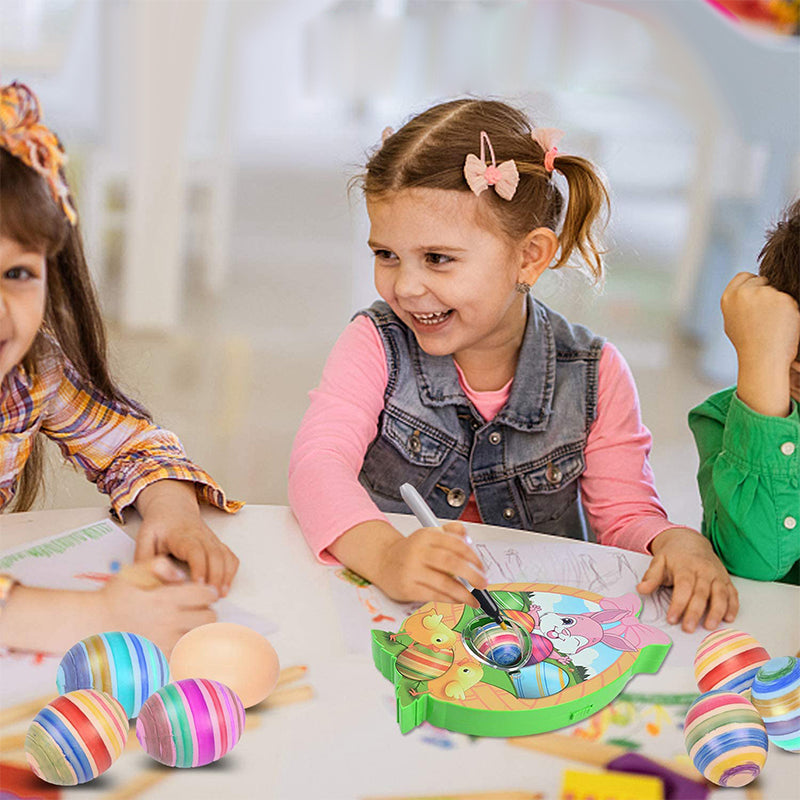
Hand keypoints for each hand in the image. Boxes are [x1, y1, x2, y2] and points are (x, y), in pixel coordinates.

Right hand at [100, 558, 217, 655]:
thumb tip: (181, 575)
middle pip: (209, 617)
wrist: (91, 625)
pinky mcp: (158, 659)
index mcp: (166, 599)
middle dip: (206, 610)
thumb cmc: (114, 597)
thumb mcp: (134, 571)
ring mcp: (164, 643)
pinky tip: (175, 639)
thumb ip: (161, 565)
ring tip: (186, 624)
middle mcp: (169, 622)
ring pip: (199, 637)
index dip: (207, 591)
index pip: (206, 595)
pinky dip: (185, 646)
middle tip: (195, 608)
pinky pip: (184, 653)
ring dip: (197, 629)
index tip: (201, 592)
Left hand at [134, 480, 238, 595]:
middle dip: (216, 577)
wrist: (172, 507)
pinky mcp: (217, 544)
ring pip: (225, 556)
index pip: (195, 551)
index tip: (199, 585)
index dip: (199, 568)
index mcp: (182, 536)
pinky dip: (231, 572)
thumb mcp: (144, 538)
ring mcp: (212, 540)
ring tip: (220, 595)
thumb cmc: (159, 525)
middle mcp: (201, 537)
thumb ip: (144, 559)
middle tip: (211, 597)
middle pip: (215, 555)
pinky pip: (230, 557)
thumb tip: (149, 579)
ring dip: (226, 576)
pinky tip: (225, 586)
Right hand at [375, 522, 486, 605]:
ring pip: (444, 582)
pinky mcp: (406, 587)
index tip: (482, 567)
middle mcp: (418, 551)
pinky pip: (433, 595)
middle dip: (472, 575)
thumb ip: (451, 533)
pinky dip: (449, 600)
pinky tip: (457, 601)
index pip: (456, 544)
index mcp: (426, 535)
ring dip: (463, 593)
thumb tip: (469, 539)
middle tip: (483, 584)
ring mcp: (411, 570)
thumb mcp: (429, 536)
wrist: (383, 561)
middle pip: (451, 562)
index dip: (473, 557)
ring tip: (473, 599)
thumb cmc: (411, 551)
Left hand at [637, 527, 738, 632]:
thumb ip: (651, 577)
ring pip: (720, 594)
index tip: (671, 619)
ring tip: (709, 626)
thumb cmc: (673, 555)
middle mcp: (704, 570)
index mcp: (685, 566)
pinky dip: (733, 607)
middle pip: (701, 593)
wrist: (690, 540)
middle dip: (695, 612)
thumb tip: (641, 589)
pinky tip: (728, 618)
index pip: (683, 587)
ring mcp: (717, 575)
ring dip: (716, 612)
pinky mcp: (726, 579)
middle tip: (688, 628)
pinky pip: (732, 594)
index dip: (678, 604)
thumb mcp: (658, 561)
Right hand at [721, 273, 799, 415]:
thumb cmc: (748, 345)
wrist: (762, 360)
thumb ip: (737, 303)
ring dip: (778, 303)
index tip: (755, 301)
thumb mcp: (732, 321)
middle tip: (766, 316)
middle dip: (766, 293)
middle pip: (762, 281)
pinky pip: (790, 299)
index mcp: (728, 297)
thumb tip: (746, 290)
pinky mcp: (783, 299)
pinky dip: (790, 310)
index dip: (752, 286)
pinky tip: (782, 325)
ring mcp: (764, 294)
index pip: (744, 276)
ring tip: (772, 324)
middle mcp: (743, 292)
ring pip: (777, 290)